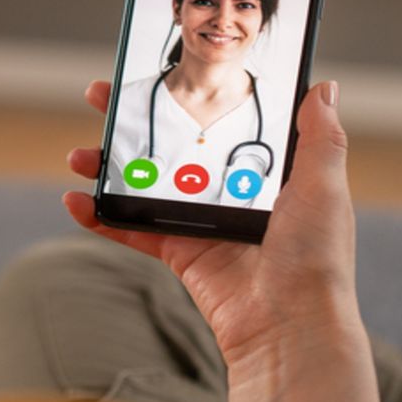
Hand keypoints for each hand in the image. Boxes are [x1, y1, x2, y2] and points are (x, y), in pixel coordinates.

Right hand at [65, 79, 355, 354]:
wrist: (290, 324)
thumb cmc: (315, 258)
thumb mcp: (324, 186)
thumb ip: (321, 137)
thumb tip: (325, 87)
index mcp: (263, 174)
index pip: (219, 124)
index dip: (188, 101)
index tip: (159, 77)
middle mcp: (229, 193)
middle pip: (171, 148)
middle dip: (133, 124)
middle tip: (102, 99)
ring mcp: (200, 223)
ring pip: (143, 185)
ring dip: (107, 168)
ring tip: (79, 155)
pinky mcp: (180, 253)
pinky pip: (132, 230)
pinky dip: (100, 218)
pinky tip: (77, 202)